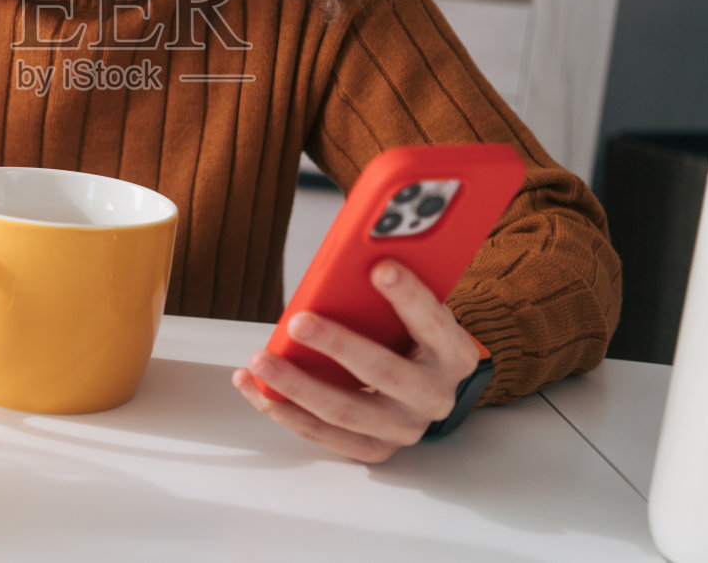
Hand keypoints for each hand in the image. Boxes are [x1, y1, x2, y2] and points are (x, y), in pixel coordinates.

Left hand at [232, 259, 481, 462]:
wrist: (427, 384)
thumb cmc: (414, 337)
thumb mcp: (416, 310)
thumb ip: (393, 290)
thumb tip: (352, 259)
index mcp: (453, 355)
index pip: (434, 324)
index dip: (408, 297)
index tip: (381, 267)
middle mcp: (434, 397)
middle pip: (384, 374)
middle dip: (338, 346)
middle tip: (299, 322)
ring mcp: (404, 428)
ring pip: (345, 411)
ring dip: (296, 385)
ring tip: (259, 360)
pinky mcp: (373, 448)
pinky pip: (322, 434)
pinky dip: (283, 409)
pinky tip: (254, 386)